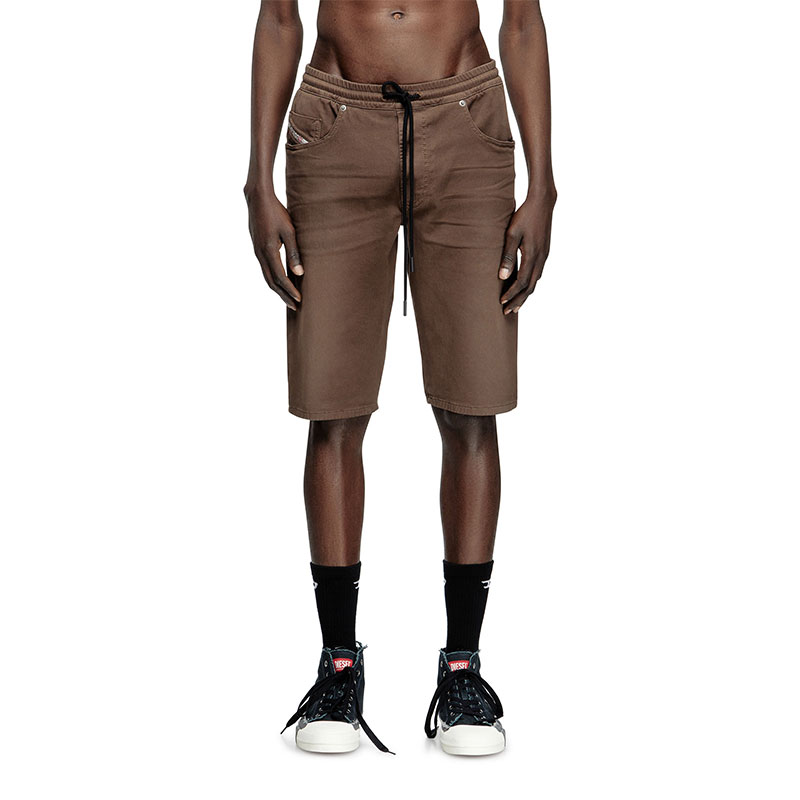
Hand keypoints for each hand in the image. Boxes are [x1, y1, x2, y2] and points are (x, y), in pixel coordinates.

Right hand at [244, 183, 303, 309]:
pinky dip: (273, 279)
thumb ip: (294, 252)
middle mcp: (260, 255)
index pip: (280, 278)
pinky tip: (280, 281)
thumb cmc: (276, 212)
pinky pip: (264, 269)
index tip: (299, 300)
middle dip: (283, 295)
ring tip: (288, 298)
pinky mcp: (257, 248)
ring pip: (266, 277)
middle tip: (294, 306)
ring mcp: (257, 252)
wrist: (257, 199)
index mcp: (269, 251)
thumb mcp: (289, 231)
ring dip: (277, 289)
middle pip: (271, 282)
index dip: (290, 290)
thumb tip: (300, 273)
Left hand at [498, 187, 556, 313]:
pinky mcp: (545, 252)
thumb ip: (507, 255)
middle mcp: (541, 258)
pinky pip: (538, 274)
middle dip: (518, 300)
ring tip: (516, 304)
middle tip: (507, 312)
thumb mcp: (512, 234)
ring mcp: (545, 256)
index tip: (501, 303)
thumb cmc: (524, 216)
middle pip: (530, 287)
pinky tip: (525, 287)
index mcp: (533, 255)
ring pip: (535, 282)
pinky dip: (531, 284)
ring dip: (525, 295)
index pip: (521, 282)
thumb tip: (502, 276)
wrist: (543, 202)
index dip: (511, 294)